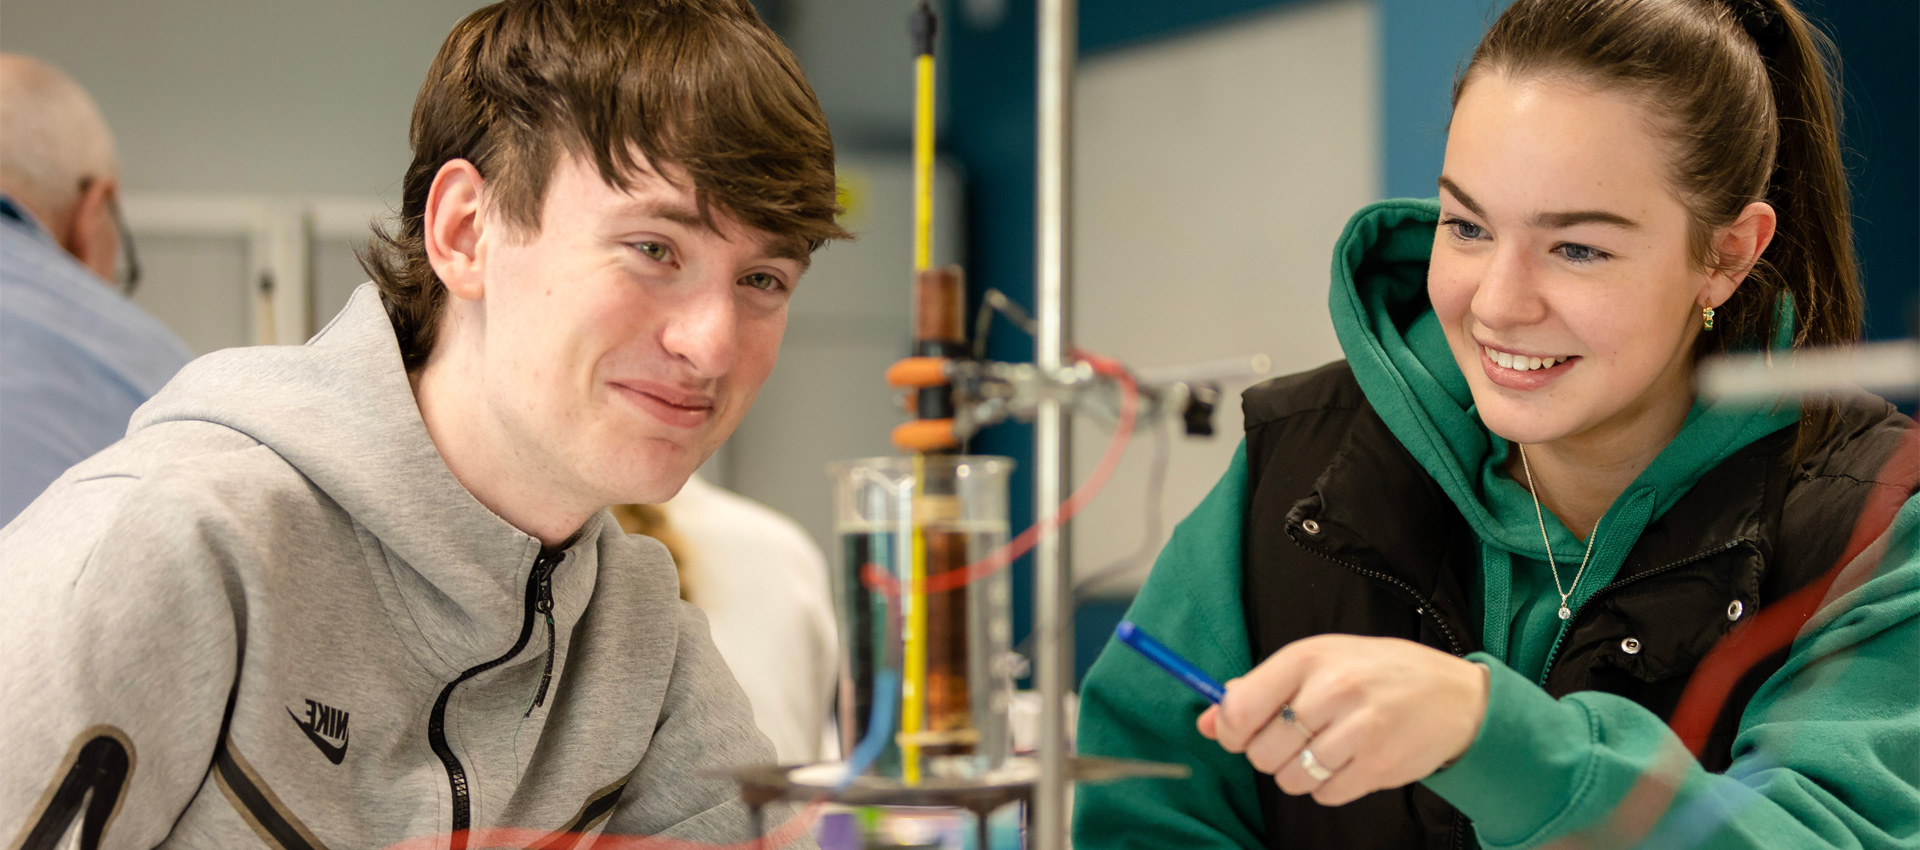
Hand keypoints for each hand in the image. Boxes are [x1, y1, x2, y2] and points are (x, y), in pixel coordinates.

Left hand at [1196, 634, 1488, 805]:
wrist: (1455, 695)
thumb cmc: (1376, 674)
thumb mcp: (1318, 662)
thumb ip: (1258, 690)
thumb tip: (1206, 722)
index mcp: (1307, 657)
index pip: (1240, 708)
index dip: (1229, 730)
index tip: (1240, 733)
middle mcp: (1332, 689)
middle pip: (1261, 752)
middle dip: (1270, 754)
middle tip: (1297, 739)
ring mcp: (1358, 728)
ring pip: (1290, 779)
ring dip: (1299, 773)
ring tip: (1325, 749)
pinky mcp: (1379, 764)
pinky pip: (1325, 795)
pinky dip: (1328, 787)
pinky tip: (1349, 761)